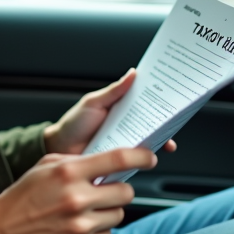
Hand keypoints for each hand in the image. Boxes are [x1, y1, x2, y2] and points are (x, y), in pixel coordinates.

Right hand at [0, 148, 156, 233]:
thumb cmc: (20, 198)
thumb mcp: (44, 169)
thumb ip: (76, 163)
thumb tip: (110, 162)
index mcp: (67, 173)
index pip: (118, 160)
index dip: (141, 157)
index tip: (150, 158)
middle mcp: (76, 199)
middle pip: (125, 192)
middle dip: (118, 190)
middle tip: (104, 192)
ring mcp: (79, 227)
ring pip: (117, 215)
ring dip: (106, 213)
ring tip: (81, 213)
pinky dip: (96, 233)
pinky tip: (74, 229)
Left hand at [43, 68, 177, 155]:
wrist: (58, 149)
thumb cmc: (74, 123)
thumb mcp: (93, 103)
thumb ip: (113, 91)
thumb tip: (133, 73)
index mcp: (122, 109)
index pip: (146, 104)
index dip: (161, 101)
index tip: (175, 98)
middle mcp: (127, 126)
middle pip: (152, 124)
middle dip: (166, 123)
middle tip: (175, 121)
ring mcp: (125, 143)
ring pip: (148, 142)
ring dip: (159, 141)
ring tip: (167, 141)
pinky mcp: (121, 160)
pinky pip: (136, 159)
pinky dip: (145, 158)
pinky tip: (151, 157)